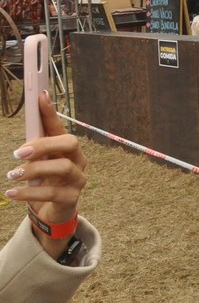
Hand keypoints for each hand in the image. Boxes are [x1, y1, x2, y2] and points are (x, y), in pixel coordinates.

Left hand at [5, 91, 86, 256]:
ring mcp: (77, 179)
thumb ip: (34, 148)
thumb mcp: (38, 163)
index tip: (40, 97)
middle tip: (19, 153)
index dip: (51, 112)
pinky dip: (29, 192)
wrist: (52, 211)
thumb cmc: (44, 181)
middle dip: (45, 145)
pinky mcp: (72, 198)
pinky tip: (12, 192)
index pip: (60, 127)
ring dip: (34, 170)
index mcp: (67, 148)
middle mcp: (78, 160)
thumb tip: (25, 133)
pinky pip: (52, 193)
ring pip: (63, 168)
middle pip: (71, 143)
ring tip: (12, 175)